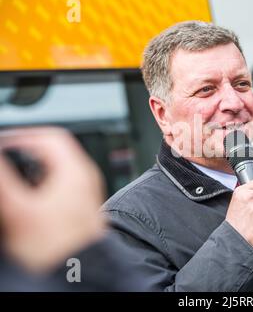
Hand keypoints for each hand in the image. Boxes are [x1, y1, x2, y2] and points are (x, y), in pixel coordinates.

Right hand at [0, 127, 105, 272]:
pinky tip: (29, 197)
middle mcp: (86, 179)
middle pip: (55, 151)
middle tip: (7, 158)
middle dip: (28, 151)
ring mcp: (86, 193)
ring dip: (35, 167)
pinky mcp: (82, 207)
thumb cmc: (58, 249)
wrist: (79, 274)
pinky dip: (43, 182)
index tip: (3, 145)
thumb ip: (4, 181)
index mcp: (76, 172)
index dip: (23, 136)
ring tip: (15, 177)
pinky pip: (62, 184)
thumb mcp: (20, 211)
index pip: (51, 137)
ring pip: (58, 168)